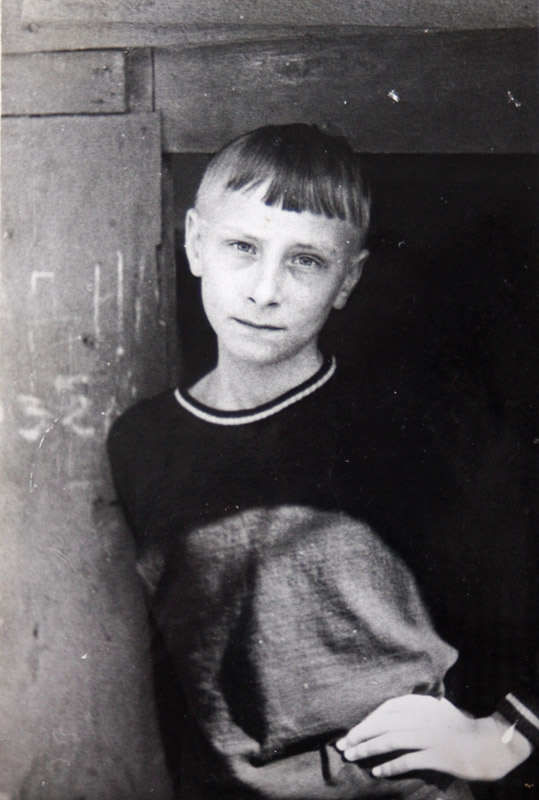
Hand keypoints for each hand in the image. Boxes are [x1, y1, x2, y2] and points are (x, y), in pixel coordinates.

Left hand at [335, 695, 532, 780]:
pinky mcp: (436, 755)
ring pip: (390, 741)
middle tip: (343, 746)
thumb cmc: (458, 727)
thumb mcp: (435, 709)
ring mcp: (429, 736)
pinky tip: (378, 772)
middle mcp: (421, 718)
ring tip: (353, 757)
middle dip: (360, 736)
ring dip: (368, 749)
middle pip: (383, 725)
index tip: (349, 733)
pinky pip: (408, 761)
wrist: (486, 744)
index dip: (364, 722)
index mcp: (420, 704)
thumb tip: (386, 714)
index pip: (384, 711)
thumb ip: (414, 709)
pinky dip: (390, 767)